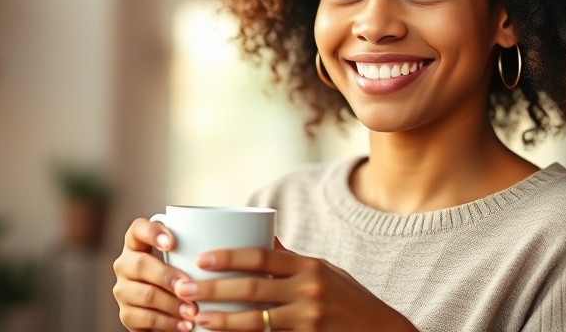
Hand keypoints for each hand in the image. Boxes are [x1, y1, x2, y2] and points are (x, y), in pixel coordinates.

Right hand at [113, 217, 198, 330]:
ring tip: (193, 311)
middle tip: (189, 285)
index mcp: (138, 244)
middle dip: (168, 276)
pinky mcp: (127, 314)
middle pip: (140, 264)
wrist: (166, 312)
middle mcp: (125, 264)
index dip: (152, 233)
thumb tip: (217, 255)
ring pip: (145, 294)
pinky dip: (168, 323)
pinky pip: (145, 318)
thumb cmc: (180, 278)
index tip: (172, 243)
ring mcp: (123, 290)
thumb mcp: (183, 261)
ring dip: (172, 304)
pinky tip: (184, 325)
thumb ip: (190, 253)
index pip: (137, 229)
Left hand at [172, 239, 415, 331]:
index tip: (201, 258)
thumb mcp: (324, 272)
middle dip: (213, 289)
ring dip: (222, 320)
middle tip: (184, 290)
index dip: (228, 257)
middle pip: (251, 287)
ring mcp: (308, 318)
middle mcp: (308, 289)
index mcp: (308, 266)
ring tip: (196, 319)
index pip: (261, 256)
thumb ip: (291, 260)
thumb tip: (261, 241)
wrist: (382, 331)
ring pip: (256, 320)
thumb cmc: (349, 299)